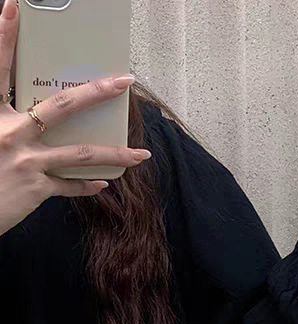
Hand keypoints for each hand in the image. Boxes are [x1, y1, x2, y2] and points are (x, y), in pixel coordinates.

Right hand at [0, 0, 149, 237]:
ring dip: (115, 154)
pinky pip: (69, 185)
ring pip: (80, 153)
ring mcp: (27, 162)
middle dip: (96, 92)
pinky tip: (103, 182)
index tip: (12, 7)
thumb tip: (29, 110)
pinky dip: (87, 185)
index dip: (4, 36)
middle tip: (124, 80)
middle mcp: (11, 133)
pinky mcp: (35, 189)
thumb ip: (3, 116)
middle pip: (61, 106)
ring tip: (141, 154)